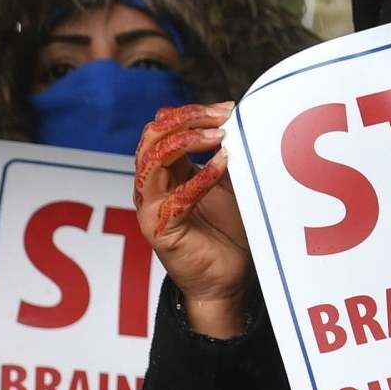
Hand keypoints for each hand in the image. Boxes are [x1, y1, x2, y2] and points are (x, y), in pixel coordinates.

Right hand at [136, 102, 251, 337]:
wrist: (226, 280)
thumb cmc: (227, 232)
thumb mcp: (228, 183)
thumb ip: (224, 153)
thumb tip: (239, 119)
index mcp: (164, 171)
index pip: (162, 126)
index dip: (192, 112)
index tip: (228, 109)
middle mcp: (151, 186)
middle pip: (152, 136)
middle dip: (187, 120)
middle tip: (223, 118)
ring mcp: (151, 208)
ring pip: (153, 159)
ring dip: (187, 142)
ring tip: (220, 138)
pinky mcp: (160, 231)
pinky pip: (175, 198)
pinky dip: (199, 179)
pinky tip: (222, 166)